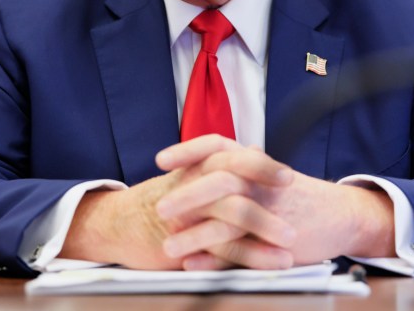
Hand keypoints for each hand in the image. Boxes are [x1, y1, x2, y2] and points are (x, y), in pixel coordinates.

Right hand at [59, 136, 295, 269]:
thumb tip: (256, 149)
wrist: (119, 224)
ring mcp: (188, 212)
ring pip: (231, 212)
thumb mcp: (192, 176)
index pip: (232, 154)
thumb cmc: (163, 199)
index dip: (261, 164)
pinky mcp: (184, 241)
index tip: (288, 177)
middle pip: (234, 178)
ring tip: (290, 243)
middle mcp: (193, 183)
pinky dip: (251, 256)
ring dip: (265, 227)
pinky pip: (223, 248)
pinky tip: (271, 263)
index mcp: (199, 166)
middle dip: (267, 189)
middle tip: (295, 200)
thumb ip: (225, 165)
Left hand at [155, 135, 396, 269]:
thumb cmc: (296, 196)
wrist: (341, 216)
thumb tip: (197, 167)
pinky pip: (241, 252)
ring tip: (167, 247)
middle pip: (220, 180)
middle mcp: (260, 182)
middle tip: (161, 209)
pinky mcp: (276, 243)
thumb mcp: (266, 174)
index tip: (161, 160)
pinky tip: (193, 264)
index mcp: (254, 163)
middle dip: (187, 195)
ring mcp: (269, 212)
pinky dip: (214, 259)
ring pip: (227, 220)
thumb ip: (236, 170)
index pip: (217, 146)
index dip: (188, 150)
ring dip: (194, 235)